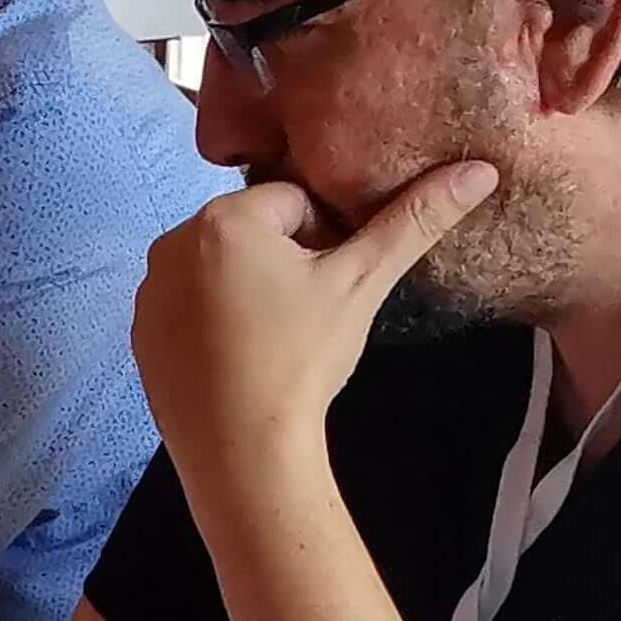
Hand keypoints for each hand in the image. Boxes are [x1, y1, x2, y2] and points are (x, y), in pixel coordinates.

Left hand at [133, 161, 497, 464]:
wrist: (243, 450)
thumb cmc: (302, 359)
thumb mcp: (362, 283)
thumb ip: (415, 221)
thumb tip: (480, 170)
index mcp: (222, 219)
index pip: (294, 202)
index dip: (325, 241)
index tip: (329, 287)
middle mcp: (172, 243)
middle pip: (253, 232)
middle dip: (284, 261)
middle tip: (306, 316)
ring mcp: (150, 290)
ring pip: (221, 269)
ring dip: (250, 288)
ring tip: (276, 339)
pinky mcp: (141, 332)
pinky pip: (190, 307)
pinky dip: (216, 322)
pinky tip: (241, 357)